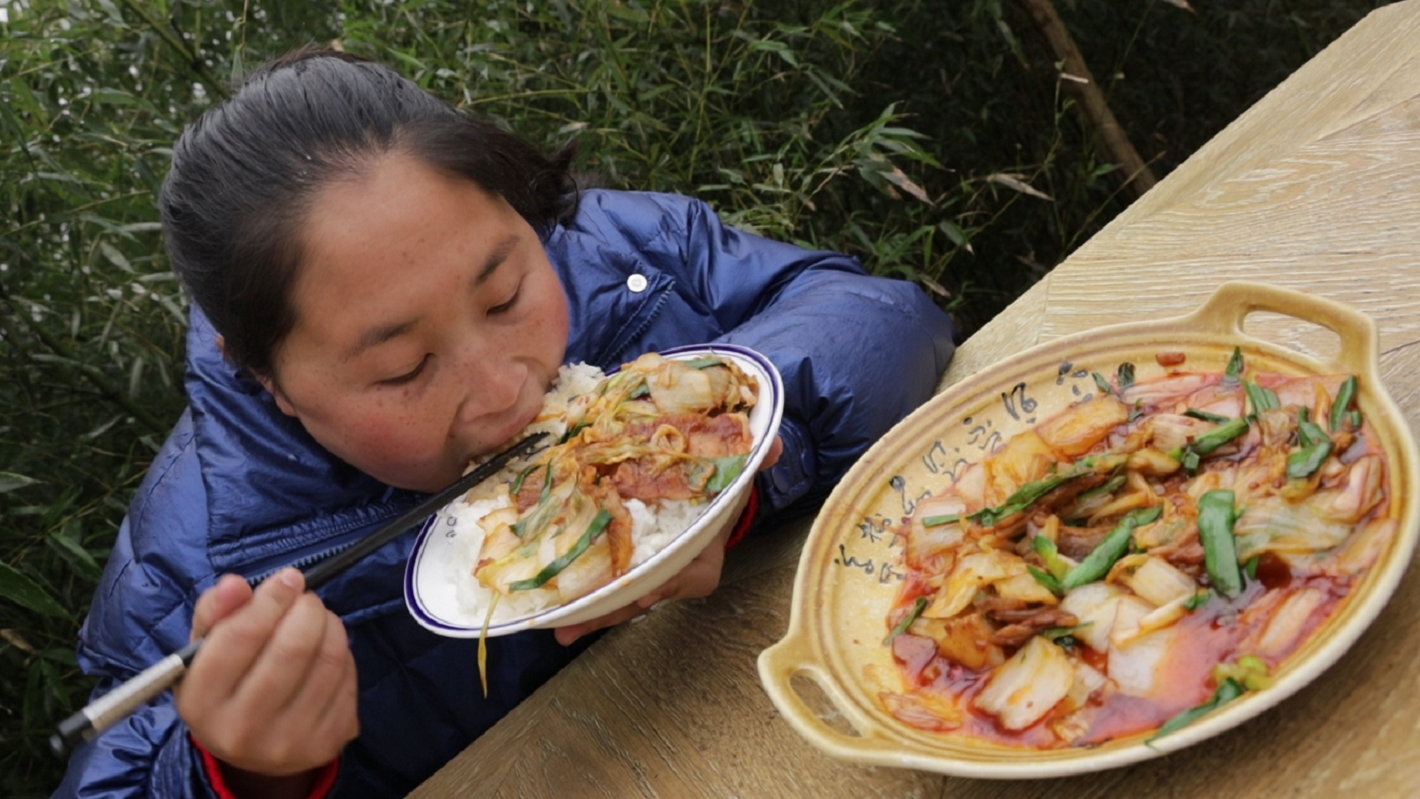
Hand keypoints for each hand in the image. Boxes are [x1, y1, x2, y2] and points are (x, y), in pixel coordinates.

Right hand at [176, 569, 358, 783]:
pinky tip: (327, 652)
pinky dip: (343, 654)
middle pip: (292, 647)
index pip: (241, 636)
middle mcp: (240, 730)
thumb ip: (215, 610)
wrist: (251, 745)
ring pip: (328, 660)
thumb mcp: (205, 648)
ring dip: (330, 625)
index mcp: (200, 701)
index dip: (271, 598)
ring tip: (319, 619)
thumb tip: (236, 584)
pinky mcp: (325, 746)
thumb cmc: (227, 682)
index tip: (289, 578)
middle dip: (307, 609)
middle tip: (306, 600)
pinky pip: (347, 680)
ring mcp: (286, 744)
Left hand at [552, 434, 782, 645]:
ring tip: (557, 630)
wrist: (708, 489)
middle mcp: (674, 571)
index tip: (644, 595)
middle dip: (608, 611)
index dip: (664, 584)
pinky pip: (608, 585)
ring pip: (620, 597)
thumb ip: (756, 456)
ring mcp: (649, 572)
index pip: (684, 576)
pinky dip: (584, 597)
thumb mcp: (738, 470)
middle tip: (570, 629)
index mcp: (703, 556)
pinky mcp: (628, 566)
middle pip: (641, 596)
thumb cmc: (718, 483)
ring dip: (589, 614)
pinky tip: (553, 612)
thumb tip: (773, 447)